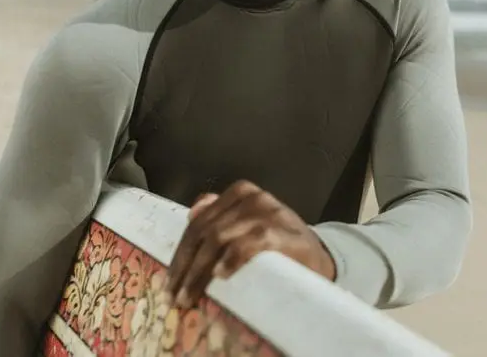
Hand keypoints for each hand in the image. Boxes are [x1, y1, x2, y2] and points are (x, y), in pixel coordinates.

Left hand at [168, 180, 335, 308]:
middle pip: (205, 230)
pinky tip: (221, 275)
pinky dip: (232, 259)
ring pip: (219, 237)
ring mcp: (267, 212)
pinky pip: (249, 243)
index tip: (169, 281)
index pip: (199, 221)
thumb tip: (192, 213)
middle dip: (186, 265)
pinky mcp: (282, 231)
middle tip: (175, 294)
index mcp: (240, 193)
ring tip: (191, 293)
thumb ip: (221, 216)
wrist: (317, 255)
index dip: (180, 252)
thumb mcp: (248, 224)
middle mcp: (251, 197)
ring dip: (200, 270)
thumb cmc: (279, 244)